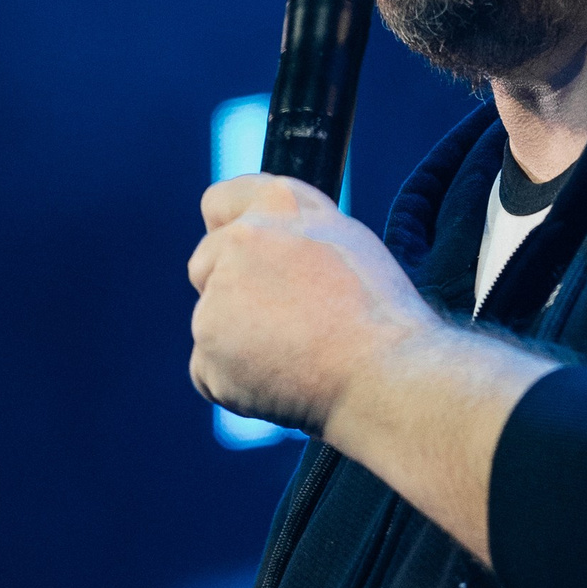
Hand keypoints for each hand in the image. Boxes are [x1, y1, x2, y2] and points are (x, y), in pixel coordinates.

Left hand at [187, 174, 434, 435]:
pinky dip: (234, 385)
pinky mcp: (206, 343)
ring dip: (237, 346)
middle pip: (204, 265)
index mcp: (280, 204)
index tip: (239, 258)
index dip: (226, 232)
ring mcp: (217, 291)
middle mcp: (241, 237)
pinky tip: (280, 385)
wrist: (382, 375)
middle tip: (284, 325)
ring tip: (297, 359)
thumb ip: (293, 237)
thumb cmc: (379, 317)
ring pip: (210, 325)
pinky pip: (208, 371)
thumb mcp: (346, 245)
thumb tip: (267, 252)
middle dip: (227, 294)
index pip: (220, 202)